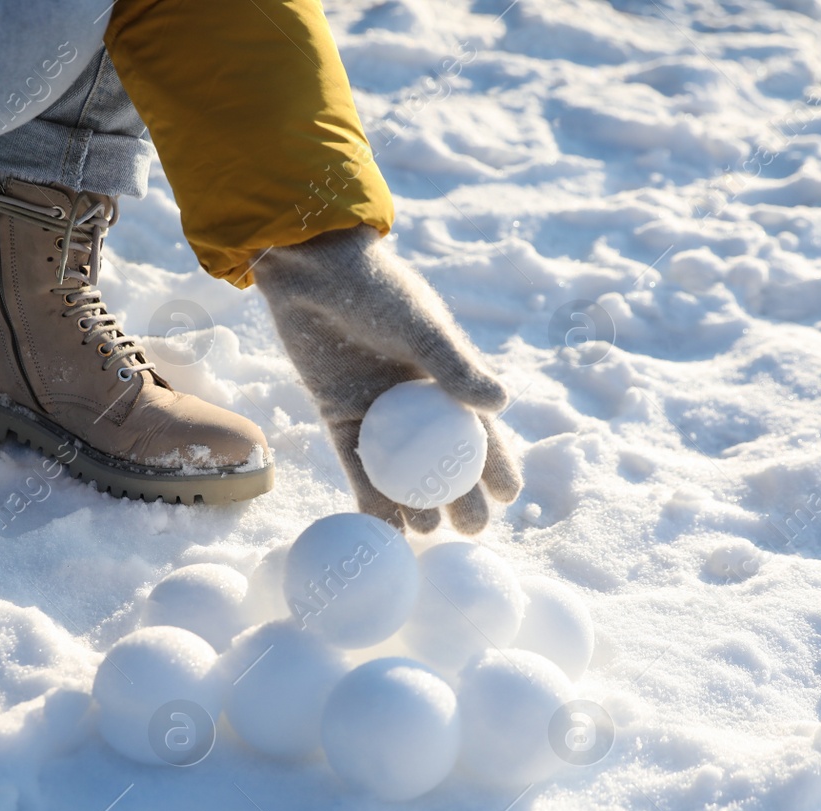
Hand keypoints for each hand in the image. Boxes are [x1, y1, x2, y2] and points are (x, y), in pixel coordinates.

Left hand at [255, 225, 520, 532]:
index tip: (509, 497)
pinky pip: (357, 461)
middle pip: (442, 458)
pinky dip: (368, 492)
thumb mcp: (420, 327)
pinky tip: (379, 523)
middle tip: (471, 531)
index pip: (479, 428)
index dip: (496, 463)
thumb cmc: (377, 288)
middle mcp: (415, 398)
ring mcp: (377, 409)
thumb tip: (502, 404)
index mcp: (446, 375)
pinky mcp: (339, 413)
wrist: (311, 267)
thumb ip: (455, 366)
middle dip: (460, 496)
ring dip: (413, 501)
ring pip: (400, 468)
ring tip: (424, 532)